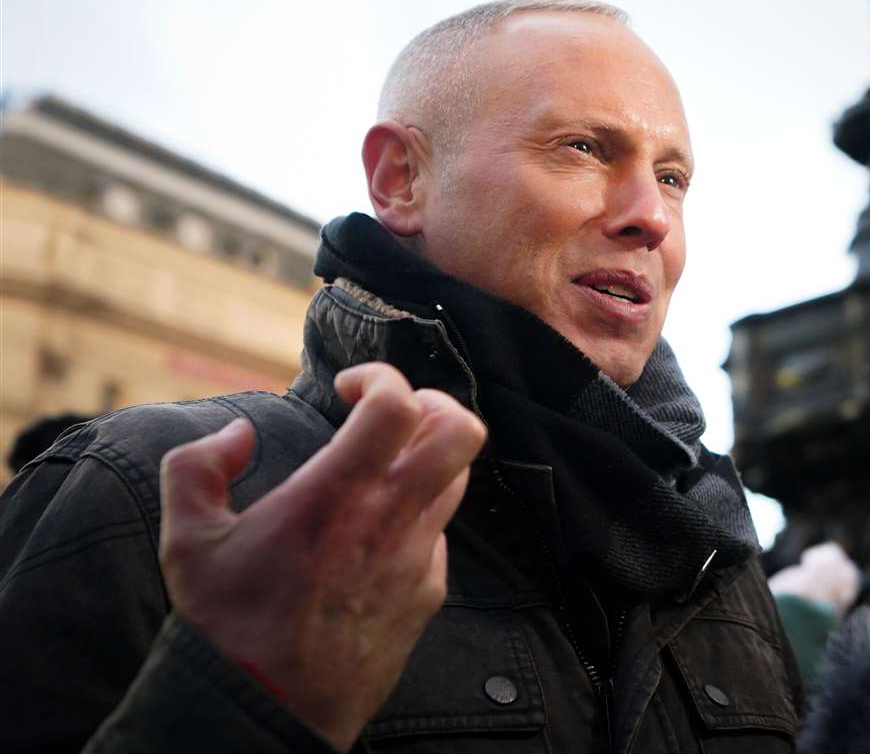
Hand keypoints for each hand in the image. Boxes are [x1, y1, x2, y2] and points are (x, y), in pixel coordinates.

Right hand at [158, 363, 486, 750]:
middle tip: (395, 412)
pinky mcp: (427, 594)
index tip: (349, 386)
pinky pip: (440, 535)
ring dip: (428, 459)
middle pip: (460, 433)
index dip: (382, 377)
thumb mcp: (187, 541)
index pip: (398, 407)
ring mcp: (416, 559)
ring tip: (386, 466)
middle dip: (435, 404)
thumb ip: (198, 468)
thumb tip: (236, 433)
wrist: (266, 713)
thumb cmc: (227, 628)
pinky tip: (377, 530)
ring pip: (457, 481)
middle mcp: (389, 522)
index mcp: (336, 497)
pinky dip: (418, 516)